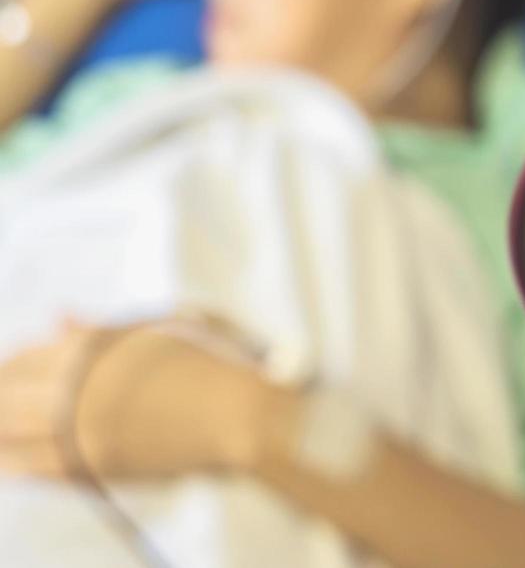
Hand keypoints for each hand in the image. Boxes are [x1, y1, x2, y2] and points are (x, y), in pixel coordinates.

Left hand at [0, 321, 269, 479]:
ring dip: (0, 429)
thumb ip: (102, 328)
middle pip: (7, 393)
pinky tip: (7, 462)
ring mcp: (84, 426)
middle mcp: (79, 385)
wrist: (243, 414)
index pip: (26, 356)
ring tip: (1, 428)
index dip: (12, 364)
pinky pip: (36, 465)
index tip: (9, 369)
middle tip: (1, 397)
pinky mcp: (95, 461)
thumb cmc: (211, 361)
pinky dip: (14, 462)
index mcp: (94, 346)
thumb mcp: (160, 328)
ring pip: (11, 430)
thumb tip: (58, 316)